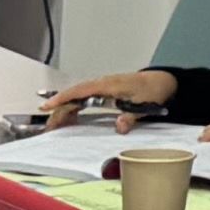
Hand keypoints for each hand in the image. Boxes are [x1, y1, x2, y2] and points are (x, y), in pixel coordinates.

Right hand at [36, 67, 176, 119]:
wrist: (161, 82)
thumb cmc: (152, 90)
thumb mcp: (145, 105)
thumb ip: (130, 117)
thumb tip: (119, 127)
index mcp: (109, 85)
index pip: (80, 90)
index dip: (63, 98)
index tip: (49, 106)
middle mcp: (102, 84)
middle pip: (74, 95)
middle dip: (59, 109)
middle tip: (49, 125)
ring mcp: (102, 87)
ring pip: (77, 97)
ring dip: (65, 109)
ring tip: (54, 124)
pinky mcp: (104, 92)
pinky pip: (84, 98)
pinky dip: (74, 107)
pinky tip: (69, 119)